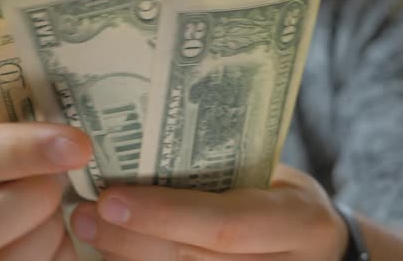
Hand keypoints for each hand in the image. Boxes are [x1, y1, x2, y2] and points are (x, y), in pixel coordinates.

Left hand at [71, 164, 348, 260]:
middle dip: (132, 241)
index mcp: (299, 222)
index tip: (112, 199)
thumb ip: (217, 174)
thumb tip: (136, 152)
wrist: (319, 248)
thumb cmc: (282, 198)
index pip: (226, 224)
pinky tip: (114, 256)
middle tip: (84, 216)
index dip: (165, 215)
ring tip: (89, 234)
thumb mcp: (268, 175)